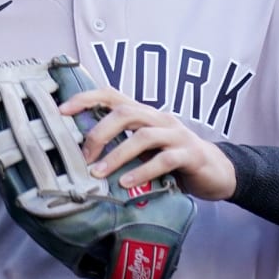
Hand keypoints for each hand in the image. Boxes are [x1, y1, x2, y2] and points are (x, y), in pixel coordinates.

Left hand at [58, 86, 236, 200]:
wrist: (217, 171)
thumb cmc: (175, 160)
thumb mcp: (145, 149)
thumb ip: (122, 145)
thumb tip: (83, 155)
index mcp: (146, 114)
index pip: (112, 95)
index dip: (86, 98)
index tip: (62, 111)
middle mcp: (160, 118)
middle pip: (125, 112)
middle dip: (100, 133)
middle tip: (85, 157)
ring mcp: (177, 135)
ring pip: (142, 136)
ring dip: (117, 155)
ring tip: (99, 173)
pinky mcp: (190, 155)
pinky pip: (164, 160)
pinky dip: (143, 171)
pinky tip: (127, 184)